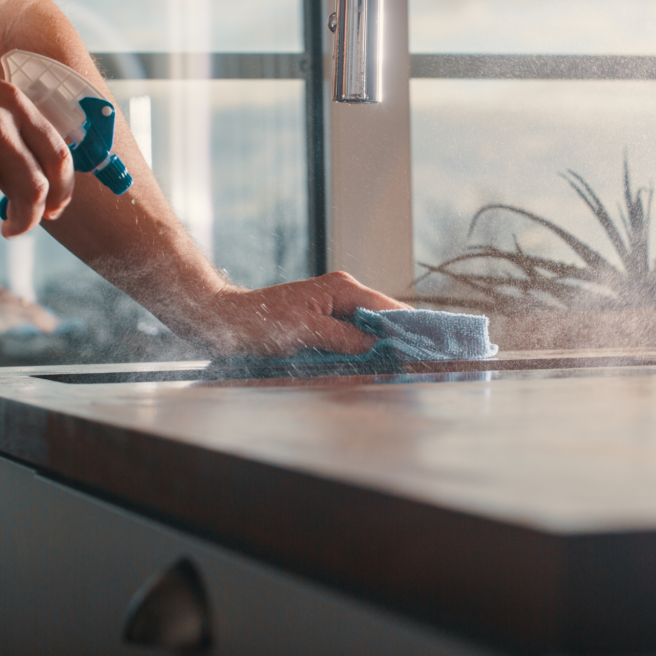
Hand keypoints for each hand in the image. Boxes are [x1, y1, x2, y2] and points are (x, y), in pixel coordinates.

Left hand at [187, 272, 409, 358]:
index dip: (409, 326)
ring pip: (369, 329)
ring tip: (402, 367)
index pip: (388, 307)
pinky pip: (353, 336)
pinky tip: (373, 365)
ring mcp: (333, 308)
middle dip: (399, 339)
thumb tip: (379, 346)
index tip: (429, 344)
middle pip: (382, 318)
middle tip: (419, 363)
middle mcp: (342, 293)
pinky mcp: (324, 323)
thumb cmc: (261, 322)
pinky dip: (364, 350)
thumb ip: (346, 338)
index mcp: (343, 288)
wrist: (226, 323)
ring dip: (382, 348)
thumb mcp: (307, 332)